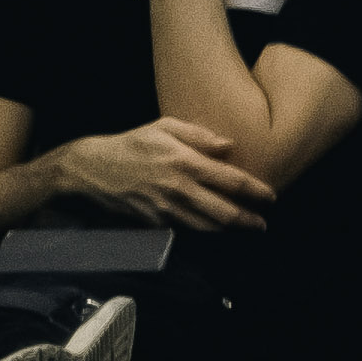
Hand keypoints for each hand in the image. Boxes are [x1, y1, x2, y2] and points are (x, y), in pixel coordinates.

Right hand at [46, 117, 274, 231]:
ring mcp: (166, 209)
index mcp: (185, 162)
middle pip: (225, 213)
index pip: (232, 181)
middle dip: (249, 221)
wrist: (90, 170)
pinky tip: (215, 230)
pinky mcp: (154, 223)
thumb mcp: (164, 128)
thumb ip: (199, 135)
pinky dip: (203, 232)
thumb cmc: (131, 144)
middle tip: (263, 224)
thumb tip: (230, 146)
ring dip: (230, 232)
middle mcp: (179, 189)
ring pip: (207, 228)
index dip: (257, 192)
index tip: (271, 197)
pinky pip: (186, 231)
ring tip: (246, 230)